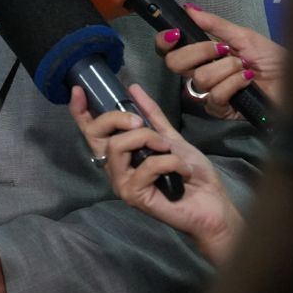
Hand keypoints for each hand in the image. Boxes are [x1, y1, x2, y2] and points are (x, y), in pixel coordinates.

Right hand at [71, 83, 240, 264]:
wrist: (213, 205)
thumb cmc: (192, 175)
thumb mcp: (171, 137)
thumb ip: (152, 116)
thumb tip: (133, 88)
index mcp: (121, 154)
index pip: (92, 132)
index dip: (80, 111)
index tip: (78, 89)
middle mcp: (115, 168)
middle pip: (97, 134)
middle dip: (117, 118)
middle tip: (141, 122)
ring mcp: (122, 183)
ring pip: (118, 146)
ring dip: (148, 139)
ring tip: (168, 148)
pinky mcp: (133, 195)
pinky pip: (146, 166)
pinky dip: (170, 162)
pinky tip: (183, 172)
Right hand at [159, 7, 283, 117]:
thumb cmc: (272, 59)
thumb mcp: (243, 36)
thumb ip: (214, 24)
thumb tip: (189, 8)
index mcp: (202, 54)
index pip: (170, 50)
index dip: (164, 42)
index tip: (176, 33)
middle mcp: (201, 73)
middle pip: (174, 64)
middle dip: (199, 52)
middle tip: (222, 49)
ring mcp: (209, 93)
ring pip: (200, 79)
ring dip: (227, 69)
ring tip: (245, 68)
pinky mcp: (221, 110)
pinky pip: (215, 96)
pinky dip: (234, 84)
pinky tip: (248, 81)